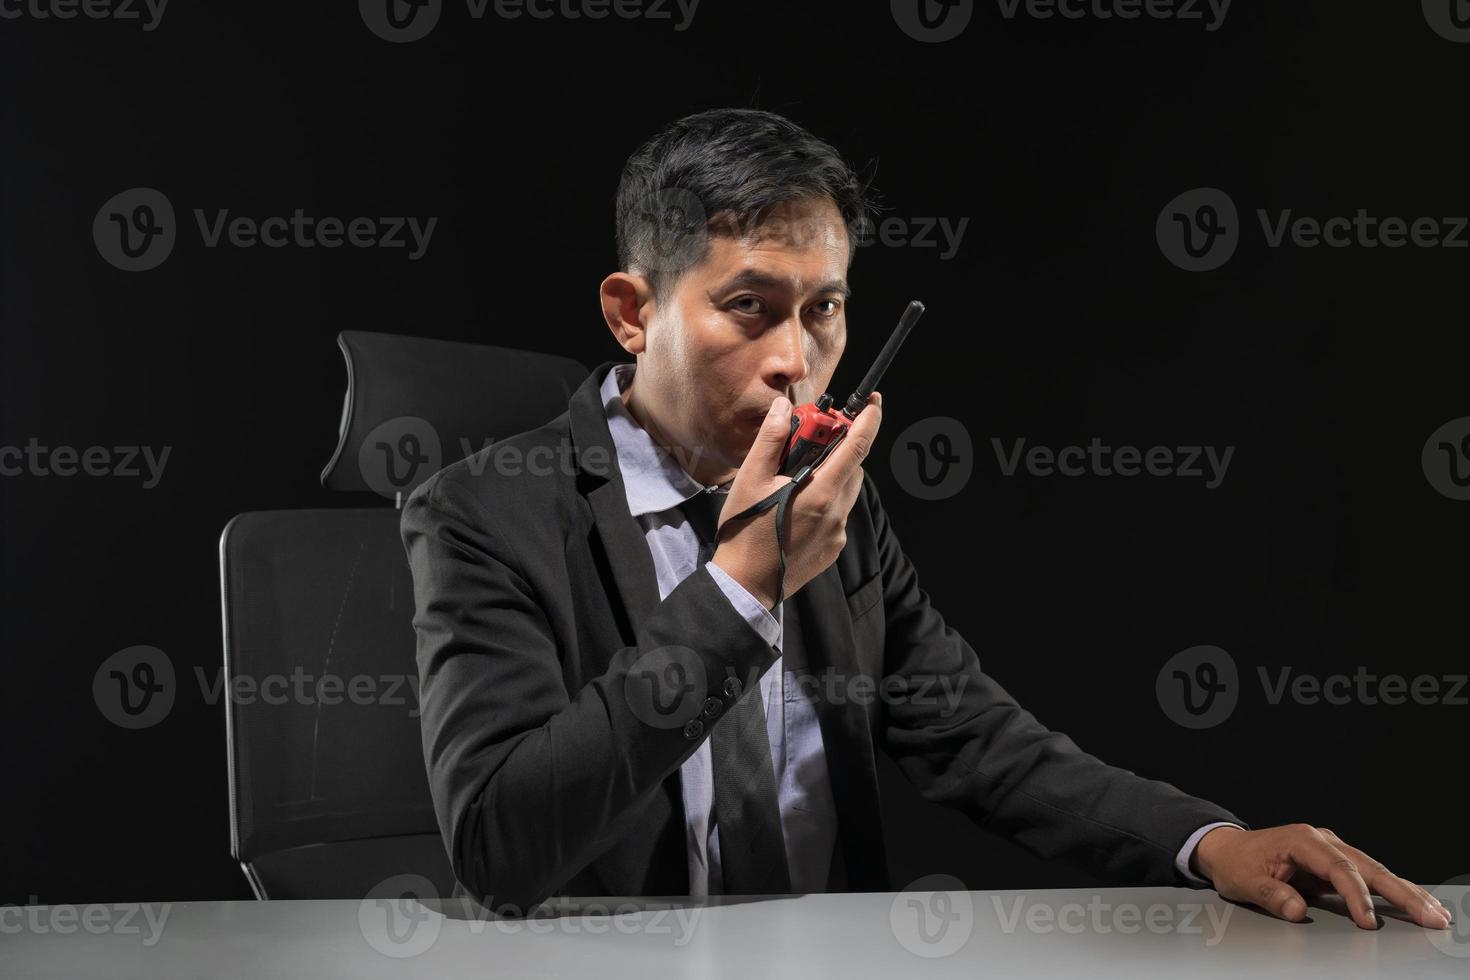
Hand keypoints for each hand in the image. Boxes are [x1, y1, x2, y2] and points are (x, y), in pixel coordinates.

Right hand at [711, 391, 881, 607]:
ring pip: (846, 491)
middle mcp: (837, 513)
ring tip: (799, 476)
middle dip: (841, 448)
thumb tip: (784, 408)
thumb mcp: (751, 480)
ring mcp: (837, 532)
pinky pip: (838, 514)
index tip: (874, 401)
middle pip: (853, 467)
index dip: (869, 420)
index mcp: (821, 493)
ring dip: (833, 475)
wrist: (745, 584)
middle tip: (814, 440)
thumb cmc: (744, 531)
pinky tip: (798, 506)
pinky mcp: (833, 548)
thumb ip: (771, 441)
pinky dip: (826, 500)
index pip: (857, 447)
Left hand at [1192, 823, 1453, 929]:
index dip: (1356, 895)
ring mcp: (1332, 850)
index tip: (1368, 922)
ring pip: (1376, 871)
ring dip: (1406, 892)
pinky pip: (1369, 877)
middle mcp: (1323, 840)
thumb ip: (1270, 894)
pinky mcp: (1335, 864)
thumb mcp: (1244, 881)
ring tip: (1435, 913)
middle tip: (1429, 916)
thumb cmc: (1236, 863)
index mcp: (1302, 840)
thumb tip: (1295, 909)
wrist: (1227, 849)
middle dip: (1401, 892)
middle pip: (1369, 866)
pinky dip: (1393, 891)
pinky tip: (1416, 903)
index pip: (1338, 868)